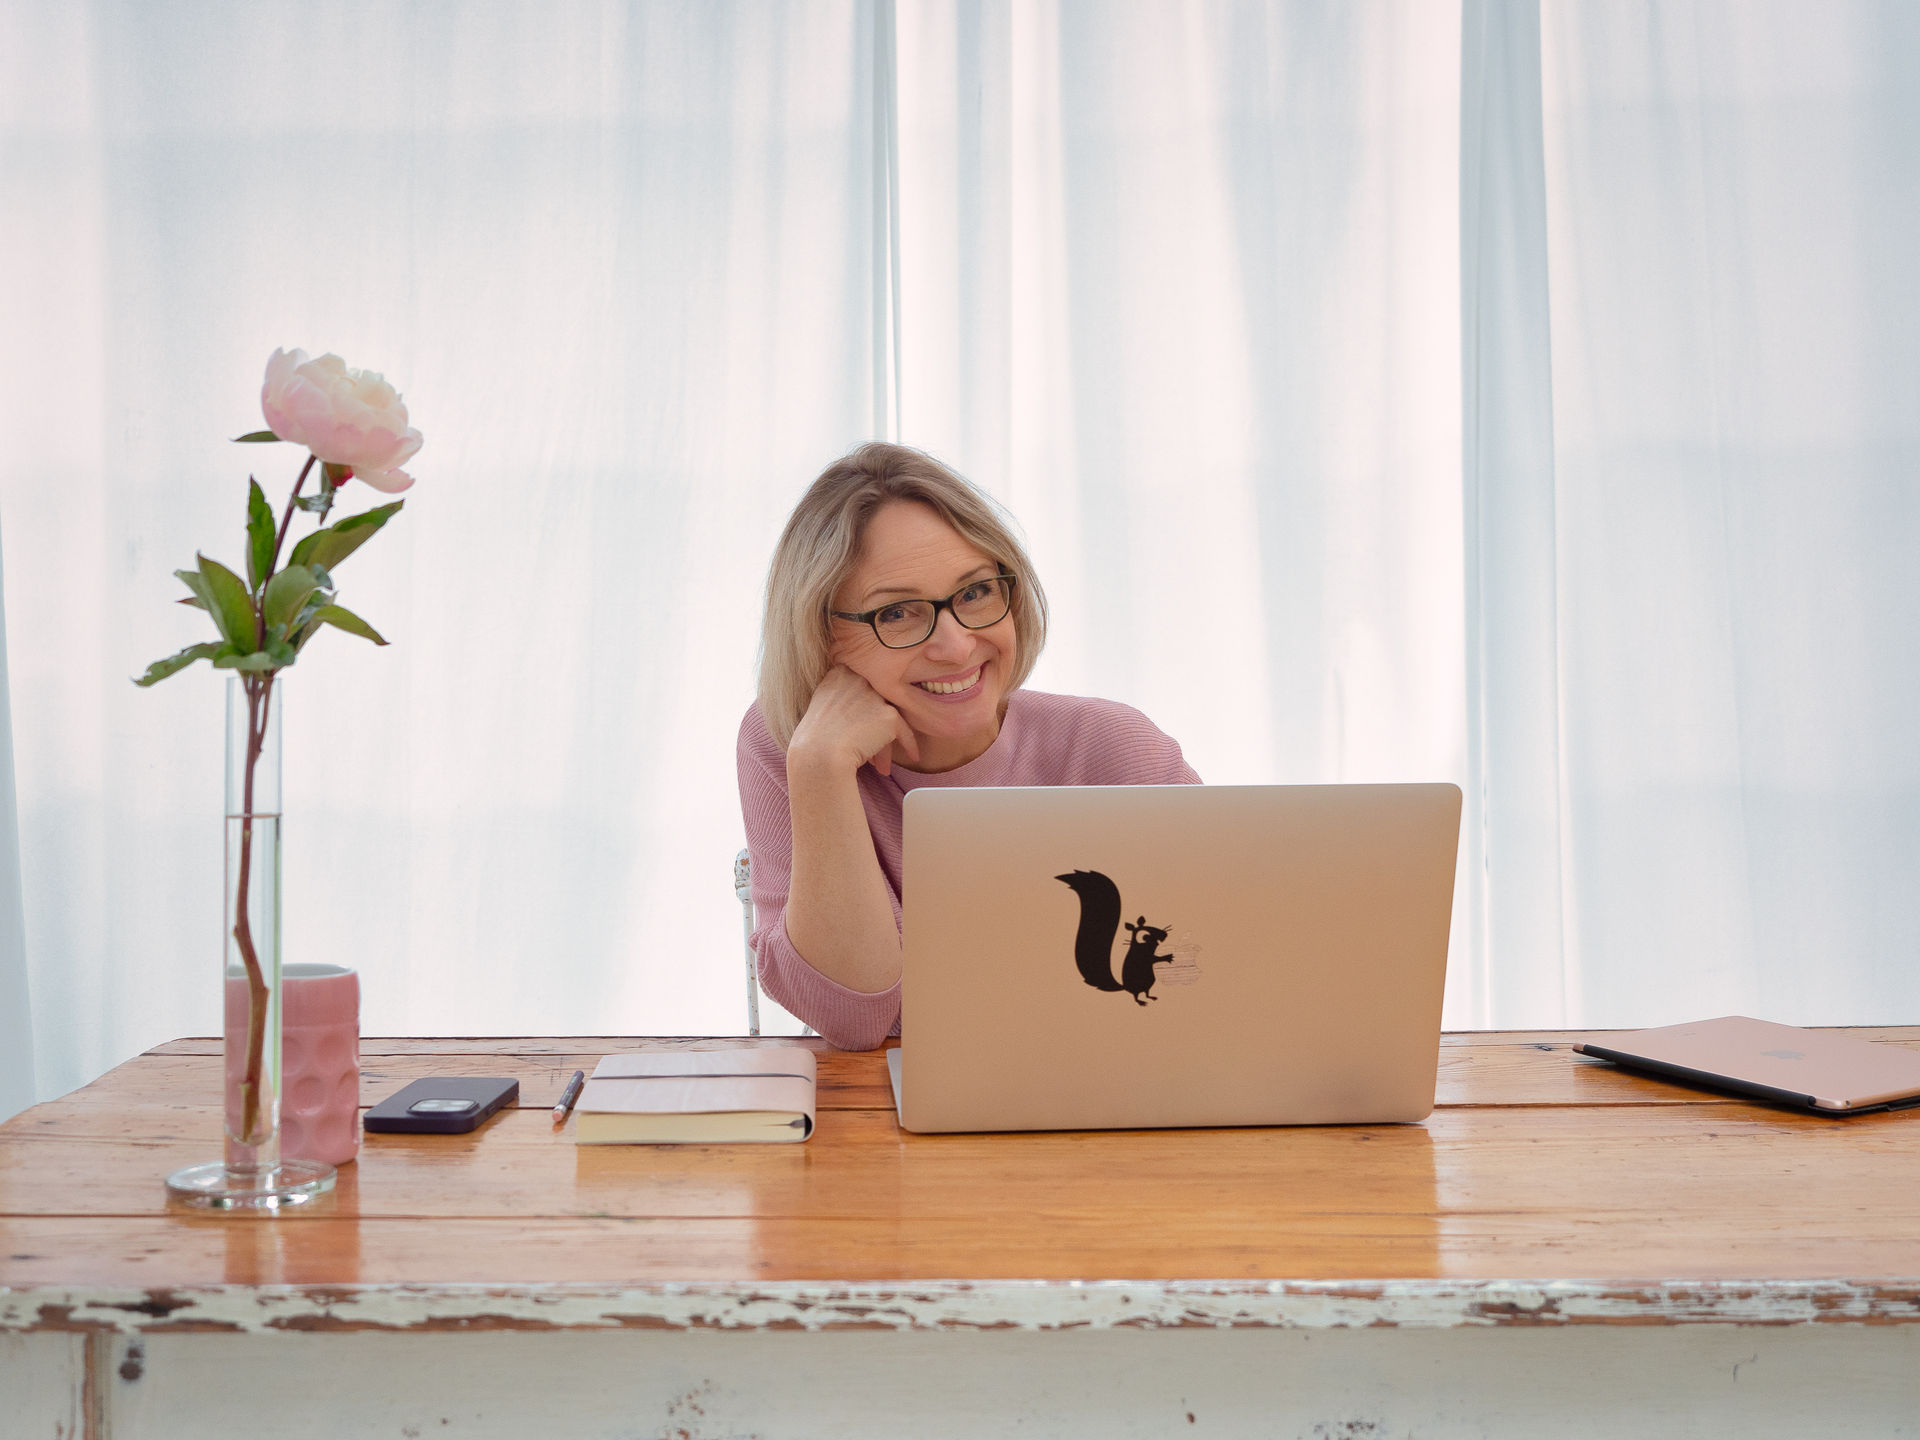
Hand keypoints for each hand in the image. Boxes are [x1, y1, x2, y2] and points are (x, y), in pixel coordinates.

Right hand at [789, 666, 920, 777]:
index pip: (861, 685)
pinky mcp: (889, 714)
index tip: (861, 723)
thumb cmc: (813, 741)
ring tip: (882, 763)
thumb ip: (839, 699)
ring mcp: (875, 695)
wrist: (819, 755)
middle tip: (871, 743)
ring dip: (885, 740)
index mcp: (839, 673)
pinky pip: (905, 731)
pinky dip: (909, 744)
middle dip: (875, 724)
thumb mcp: (820, 708)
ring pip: (888, 717)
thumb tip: (859, 712)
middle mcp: (859, 678)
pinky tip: (913, 756)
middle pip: (877, 700)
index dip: (863, 706)